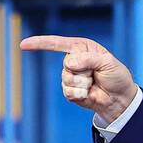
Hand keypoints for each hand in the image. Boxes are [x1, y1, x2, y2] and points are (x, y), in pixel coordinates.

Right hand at [18, 35, 139, 124]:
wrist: (119, 99)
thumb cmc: (116, 77)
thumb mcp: (107, 62)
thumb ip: (89, 59)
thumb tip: (69, 63)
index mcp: (81, 47)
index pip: (57, 43)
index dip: (40, 43)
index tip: (23, 44)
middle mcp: (73, 60)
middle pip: (66, 64)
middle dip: (84, 71)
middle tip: (96, 74)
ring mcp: (70, 76)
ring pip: (67, 79)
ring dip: (83, 84)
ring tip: (93, 84)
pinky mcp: (70, 91)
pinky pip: (68, 92)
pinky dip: (80, 94)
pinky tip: (89, 94)